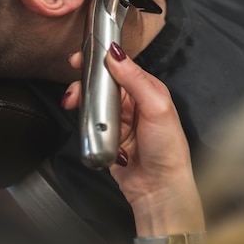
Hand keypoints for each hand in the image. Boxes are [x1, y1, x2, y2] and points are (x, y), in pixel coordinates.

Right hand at [63, 43, 204, 235]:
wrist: (159, 188)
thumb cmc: (168, 150)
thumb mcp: (156, 107)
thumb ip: (135, 79)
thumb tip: (117, 55)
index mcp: (147, 89)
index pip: (120, 67)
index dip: (100, 61)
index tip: (81, 58)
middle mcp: (133, 102)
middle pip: (101, 84)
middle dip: (84, 85)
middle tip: (74, 91)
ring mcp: (120, 120)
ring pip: (93, 103)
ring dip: (83, 106)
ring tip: (78, 110)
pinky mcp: (108, 136)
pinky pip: (90, 125)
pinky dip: (87, 126)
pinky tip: (93, 132)